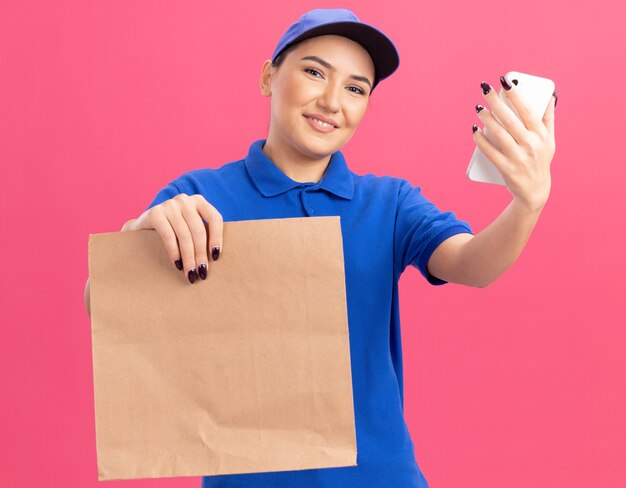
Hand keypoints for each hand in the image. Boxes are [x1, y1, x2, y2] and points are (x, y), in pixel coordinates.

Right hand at [128, 194, 223, 283]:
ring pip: (184, 235)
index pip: (215, 218)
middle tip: (202, 272)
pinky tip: (178, 265)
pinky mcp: (155, 213)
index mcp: (199, 201)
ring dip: (188, 258)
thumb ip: (202, 233)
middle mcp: (185, 200)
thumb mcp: (190, 226)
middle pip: (198, 230)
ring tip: (190, 273)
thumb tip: (216, 257)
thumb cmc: (174, 229)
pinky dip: (174, 253)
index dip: (217, 238)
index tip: (215, 257)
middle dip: (201, 254)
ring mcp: (169, 205)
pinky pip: (169, 236)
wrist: (143, 226)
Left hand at [472, 75, 556, 211]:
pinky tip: (474, 131)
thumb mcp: (549, 141)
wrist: (535, 191)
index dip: (516, 95)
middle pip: (510, 119)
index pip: (527, 110)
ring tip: (478, 108)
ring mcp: (518, 158)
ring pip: (499, 134)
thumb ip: (548, 119)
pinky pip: (490, 152)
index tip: (505, 81)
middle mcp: (531, 145)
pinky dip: (481, 141)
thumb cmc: (541, 161)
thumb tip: (549, 97)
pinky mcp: (506, 169)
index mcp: (541, 135)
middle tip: (485, 89)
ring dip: (486, 119)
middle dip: (496, 102)